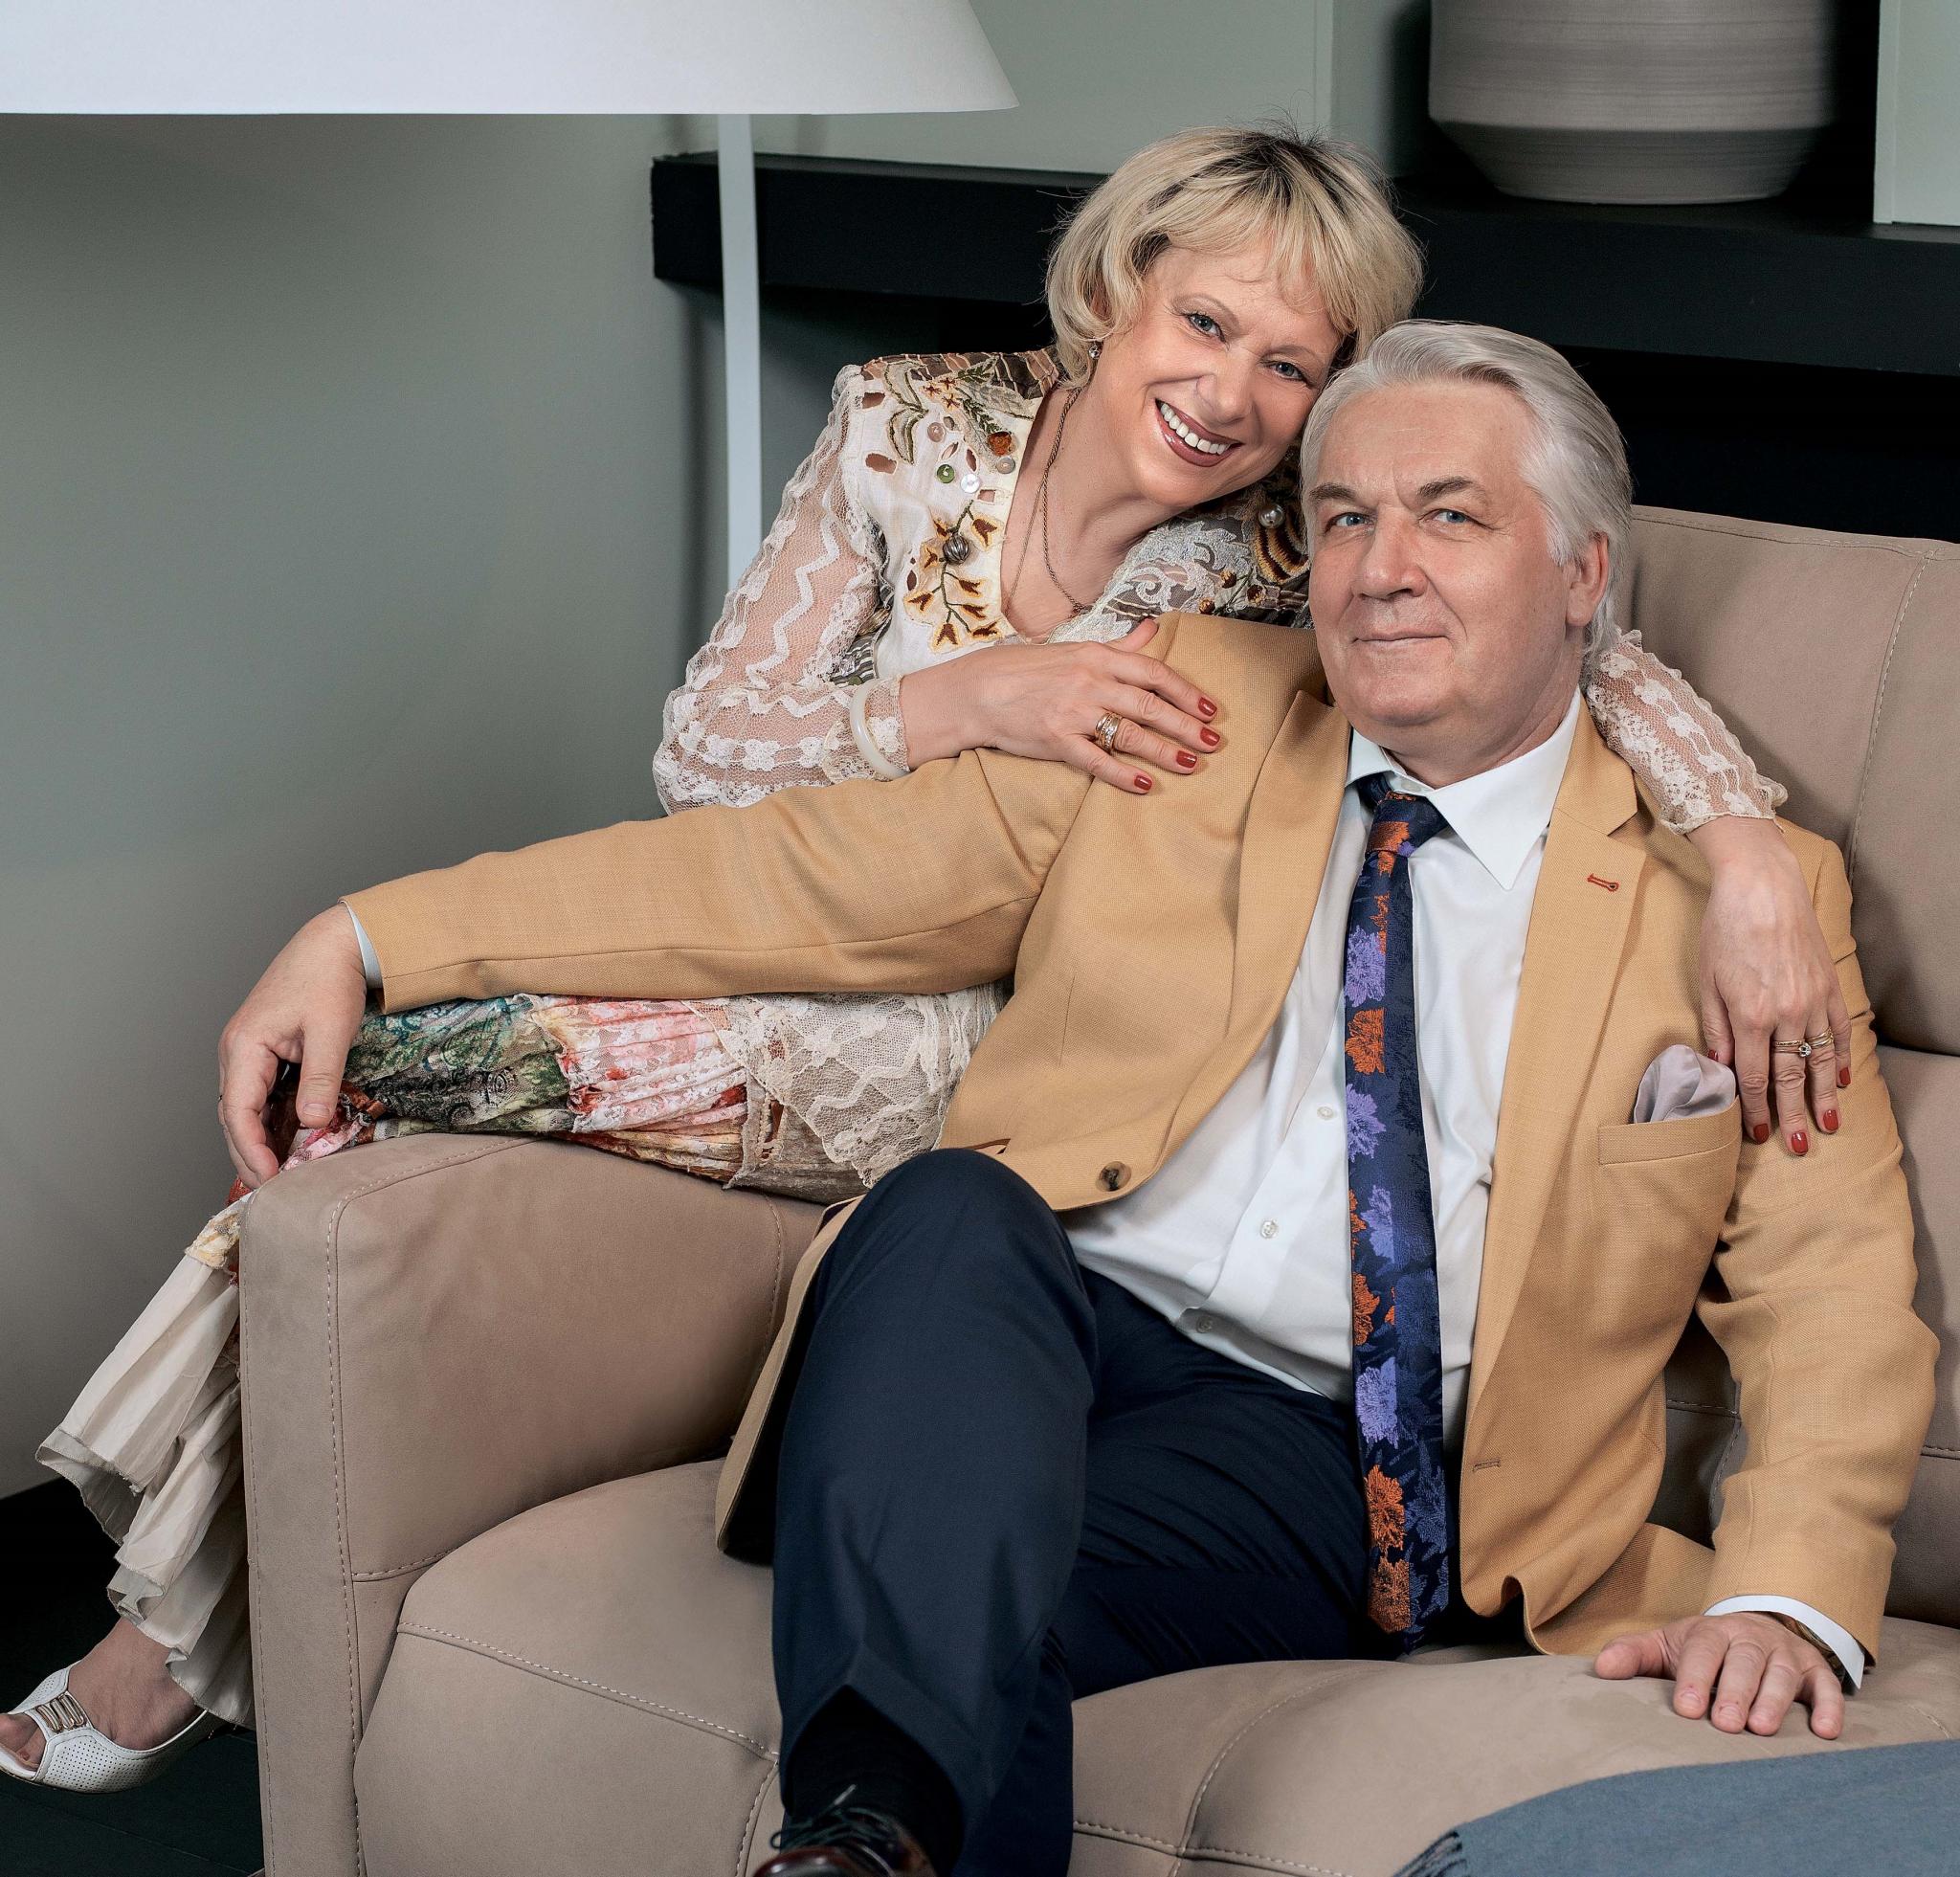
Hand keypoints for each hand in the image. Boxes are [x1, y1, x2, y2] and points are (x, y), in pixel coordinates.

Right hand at [218, 907, 368, 1188]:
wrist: (333, 944)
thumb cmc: (329, 980)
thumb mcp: (330, 1031)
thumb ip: (320, 1078)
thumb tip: (312, 1124)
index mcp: (244, 1046)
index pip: (238, 1113)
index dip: (252, 1151)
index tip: (271, 1181)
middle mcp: (237, 1052)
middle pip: (234, 1116)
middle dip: (249, 1154)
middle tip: (272, 1190)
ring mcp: (249, 1052)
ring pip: (246, 1108)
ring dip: (259, 1140)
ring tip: (280, 1173)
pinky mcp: (266, 1052)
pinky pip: (261, 1095)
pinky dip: (270, 1120)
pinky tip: (288, 1140)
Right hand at [897, 617, 1220, 793]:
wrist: (976, 691)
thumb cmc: (1025, 670)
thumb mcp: (1074, 649)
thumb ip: (1119, 646)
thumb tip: (1152, 630)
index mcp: (1096, 656)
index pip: (1152, 672)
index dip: (1184, 692)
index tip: (1208, 709)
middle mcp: (1089, 682)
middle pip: (1149, 705)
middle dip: (1186, 725)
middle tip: (1214, 742)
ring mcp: (1072, 713)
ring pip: (1130, 734)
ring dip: (1165, 751)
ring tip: (1192, 764)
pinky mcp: (1055, 741)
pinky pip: (1097, 761)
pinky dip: (1123, 775)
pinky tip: (1146, 785)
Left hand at [1596, 1611, 1843, 1738]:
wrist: (1757, 1626)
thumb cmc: (1705, 1647)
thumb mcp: (1668, 1644)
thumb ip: (1635, 1654)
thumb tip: (1600, 1670)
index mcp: (1712, 1632)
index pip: (1702, 1650)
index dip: (1694, 1678)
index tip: (1686, 1709)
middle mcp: (1751, 1639)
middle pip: (1743, 1662)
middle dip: (1734, 1692)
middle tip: (1725, 1724)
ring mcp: (1786, 1654)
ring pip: (1782, 1675)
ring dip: (1774, 1701)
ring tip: (1761, 1730)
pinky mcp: (1816, 1672)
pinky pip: (1828, 1687)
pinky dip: (1830, 1707)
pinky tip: (1825, 1732)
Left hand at [1689, 816, 1850, 1152]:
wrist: (1762, 887)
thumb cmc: (1724, 930)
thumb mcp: (1707, 981)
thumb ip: (1715, 1029)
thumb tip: (1718, 1069)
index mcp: (1750, 1016)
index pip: (1756, 1076)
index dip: (1756, 1108)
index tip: (1757, 1134)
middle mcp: (1785, 1014)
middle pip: (1792, 1077)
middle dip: (1793, 1114)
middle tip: (1797, 1146)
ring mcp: (1812, 1001)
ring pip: (1821, 1061)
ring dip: (1823, 1097)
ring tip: (1826, 1126)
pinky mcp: (1830, 987)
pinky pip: (1839, 1032)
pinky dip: (1841, 1059)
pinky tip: (1840, 1082)